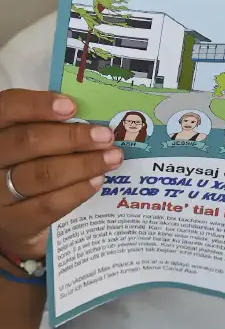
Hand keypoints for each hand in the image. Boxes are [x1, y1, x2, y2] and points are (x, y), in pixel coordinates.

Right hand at [0, 90, 122, 261]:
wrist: (15, 222)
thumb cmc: (27, 170)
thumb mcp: (29, 147)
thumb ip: (47, 129)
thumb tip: (88, 119)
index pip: (7, 109)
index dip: (37, 105)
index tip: (71, 106)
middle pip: (26, 142)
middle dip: (71, 137)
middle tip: (104, 136)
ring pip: (41, 173)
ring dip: (83, 164)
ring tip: (111, 157)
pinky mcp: (14, 223)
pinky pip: (49, 204)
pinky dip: (77, 191)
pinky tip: (97, 181)